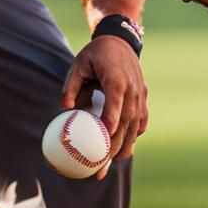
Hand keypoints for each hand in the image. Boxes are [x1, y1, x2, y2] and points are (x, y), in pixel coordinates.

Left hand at [62, 35, 148, 178]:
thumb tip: (65, 107)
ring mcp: (140, 94)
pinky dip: (134, 135)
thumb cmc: (97, 53)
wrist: (121, 41)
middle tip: (100, 166)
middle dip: (115, 146)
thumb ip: (71, 85)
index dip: (112, 122)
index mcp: (116, 79)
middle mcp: (132, 89)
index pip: (116, 104)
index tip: (104, 140)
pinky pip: (141, 120)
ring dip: (125, 145)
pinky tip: (125, 148)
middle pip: (126, 122)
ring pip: (135, 125)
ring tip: (111, 163)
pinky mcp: (143, 97)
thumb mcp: (79, 63)